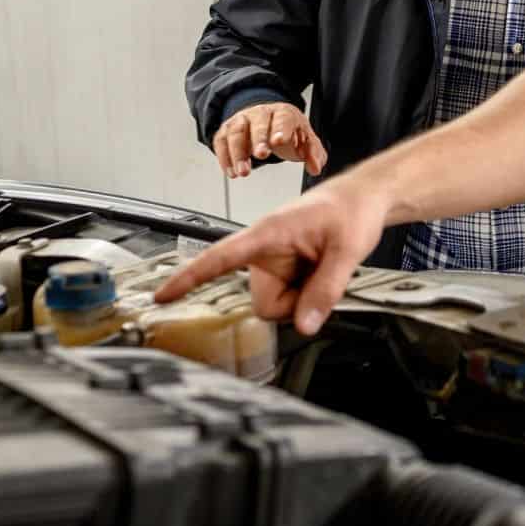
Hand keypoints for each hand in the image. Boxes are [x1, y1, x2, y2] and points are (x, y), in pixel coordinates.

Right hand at [154, 180, 386, 334]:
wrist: (362, 200)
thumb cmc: (350, 210)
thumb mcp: (347, 250)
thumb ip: (326, 289)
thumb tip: (305, 325)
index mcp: (267, 234)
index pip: (219, 257)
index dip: (189, 277)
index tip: (162, 296)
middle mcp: (264, 251)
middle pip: (264, 304)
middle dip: (292, 305)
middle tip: (322, 277)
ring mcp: (273, 264)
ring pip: (277, 306)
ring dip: (301, 300)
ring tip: (323, 269)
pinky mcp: (284, 272)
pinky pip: (289, 301)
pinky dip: (305, 297)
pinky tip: (319, 273)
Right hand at [214, 101, 327, 179]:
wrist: (268, 121)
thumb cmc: (288, 132)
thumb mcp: (306, 140)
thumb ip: (314, 153)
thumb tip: (315, 168)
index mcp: (284, 113)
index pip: (283, 118)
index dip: (281, 129)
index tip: (280, 141)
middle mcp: (261, 113)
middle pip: (258, 123)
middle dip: (259, 139)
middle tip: (262, 156)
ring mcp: (242, 120)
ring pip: (236, 132)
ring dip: (238, 152)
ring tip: (243, 172)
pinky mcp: (227, 130)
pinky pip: (221, 141)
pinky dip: (224, 157)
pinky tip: (231, 172)